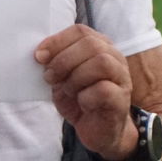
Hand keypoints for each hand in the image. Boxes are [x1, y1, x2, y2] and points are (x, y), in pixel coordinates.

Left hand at [36, 24, 135, 159]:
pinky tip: (82, 103)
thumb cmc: (79, 98)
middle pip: (91, 44)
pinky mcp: (121, 99)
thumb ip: (54, 62)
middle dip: (63, 61)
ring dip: (75, 77)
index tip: (39, 57)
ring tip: (68, 90)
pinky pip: (103, 89)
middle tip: (51, 77)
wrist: (98, 130)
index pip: (79, 31)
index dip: (56, 41)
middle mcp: (114, 58)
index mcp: (99, 47)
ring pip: (101, 63)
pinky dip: (85, 96)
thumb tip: (39, 54)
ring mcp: (122, 78)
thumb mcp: (61, 77)